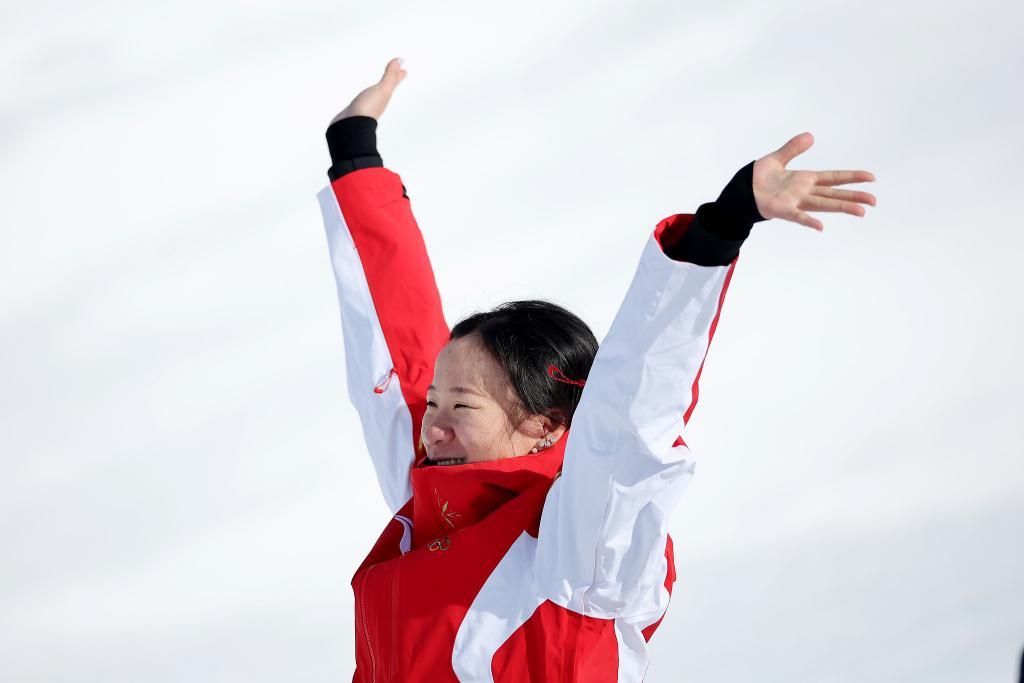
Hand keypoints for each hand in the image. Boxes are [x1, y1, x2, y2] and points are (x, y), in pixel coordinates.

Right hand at [329, 57, 407, 124]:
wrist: (351, 126)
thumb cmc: (368, 108)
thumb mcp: (383, 89)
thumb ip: (391, 76)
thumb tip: (400, 61)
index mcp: (385, 96)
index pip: (394, 82)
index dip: (398, 75)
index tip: (404, 70)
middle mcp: (378, 101)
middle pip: (386, 88)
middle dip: (391, 81)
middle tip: (395, 73)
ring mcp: (367, 105)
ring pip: (376, 94)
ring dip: (379, 88)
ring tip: (380, 84)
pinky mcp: (357, 109)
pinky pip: (364, 99)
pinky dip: (366, 95)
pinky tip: (362, 97)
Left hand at [752, 132, 875, 230]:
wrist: (741, 192)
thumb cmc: (759, 179)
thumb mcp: (777, 159)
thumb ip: (793, 148)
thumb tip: (810, 136)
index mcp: (806, 179)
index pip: (834, 177)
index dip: (852, 177)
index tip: (871, 178)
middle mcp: (805, 192)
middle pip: (834, 194)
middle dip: (854, 196)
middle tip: (874, 201)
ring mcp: (796, 202)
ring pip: (823, 205)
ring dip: (841, 207)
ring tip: (860, 211)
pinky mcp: (783, 210)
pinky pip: (798, 216)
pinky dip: (809, 221)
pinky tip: (821, 226)